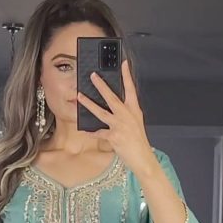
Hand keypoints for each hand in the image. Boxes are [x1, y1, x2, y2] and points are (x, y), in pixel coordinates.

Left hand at [77, 59, 156, 177]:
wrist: (143, 159)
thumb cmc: (139, 142)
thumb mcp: (136, 123)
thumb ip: (127, 114)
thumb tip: (115, 107)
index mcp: (134, 110)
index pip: (131, 89)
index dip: (127, 75)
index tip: (123, 63)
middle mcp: (127, 115)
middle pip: (112, 97)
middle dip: (101, 85)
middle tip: (92, 75)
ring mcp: (120, 125)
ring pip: (101, 112)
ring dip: (89, 103)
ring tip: (79, 96)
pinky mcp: (114, 136)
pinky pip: (99, 132)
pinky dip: (91, 132)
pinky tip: (84, 130)